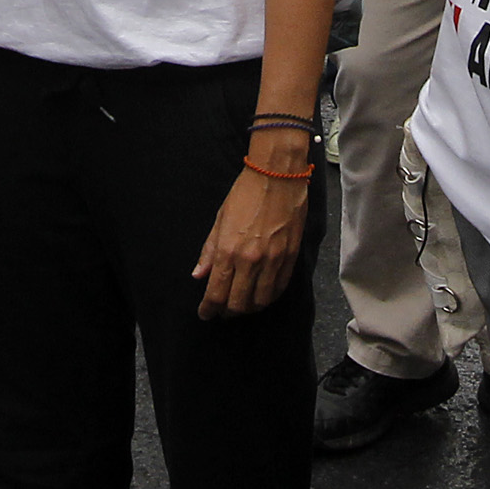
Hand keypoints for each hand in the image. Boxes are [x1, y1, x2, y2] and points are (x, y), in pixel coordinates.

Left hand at [192, 147, 310, 318]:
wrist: (278, 175)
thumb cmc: (245, 193)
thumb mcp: (220, 219)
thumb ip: (209, 251)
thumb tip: (199, 275)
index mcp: (229, 251)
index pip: (216, 293)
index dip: (208, 309)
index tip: (205, 313)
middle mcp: (251, 261)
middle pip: (238, 303)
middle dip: (226, 312)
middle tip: (221, 311)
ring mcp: (273, 261)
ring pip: (260, 301)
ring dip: (248, 308)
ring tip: (241, 306)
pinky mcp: (290, 257)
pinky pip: (279, 288)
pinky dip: (268, 298)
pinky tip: (261, 295)